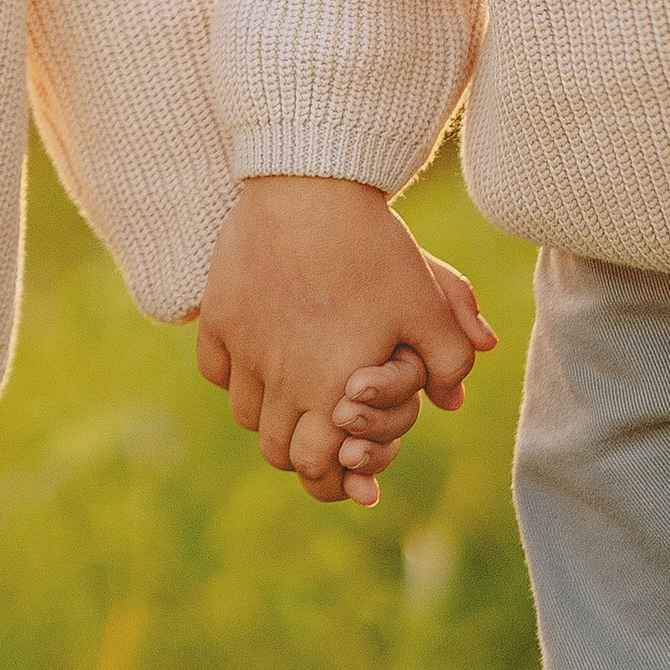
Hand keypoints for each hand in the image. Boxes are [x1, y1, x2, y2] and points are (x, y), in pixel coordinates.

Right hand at [198, 178, 497, 505]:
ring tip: (293, 395)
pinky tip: (258, 356)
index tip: (346, 472)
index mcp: (330, 389)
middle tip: (321, 440)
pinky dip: (235, 375)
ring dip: (269, 417)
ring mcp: (243, 348)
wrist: (311, 186)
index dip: (333, 482)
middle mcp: (279, 379)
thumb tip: (455, 401)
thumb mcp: (428, 302)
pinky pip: (215, 369)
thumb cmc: (375, 249)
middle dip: (302, 456)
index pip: (317, 468)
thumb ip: (452, 359)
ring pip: (245, 415)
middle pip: (276, 452)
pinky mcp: (218, 315)